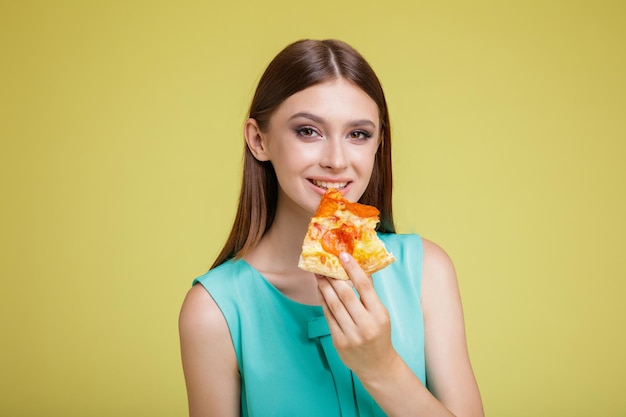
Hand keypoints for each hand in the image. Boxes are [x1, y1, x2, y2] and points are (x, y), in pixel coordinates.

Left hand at [316, 252, 398, 378]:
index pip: (364, 287)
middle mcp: (366, 324)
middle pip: (345, 294)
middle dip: (333, 277)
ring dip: (324, 287)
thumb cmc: (380, 335)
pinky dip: (323, 302)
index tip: (343, 255)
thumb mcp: (381, 314)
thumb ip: (370, 295)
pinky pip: (328, 317)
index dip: (353, 269)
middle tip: (324, 263)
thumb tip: (359, 269)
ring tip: (319, 275)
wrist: (377, 365)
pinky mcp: (339, 341)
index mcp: (379, 315)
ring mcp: (351, 334)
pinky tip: (320, 291)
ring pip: (334, 305)